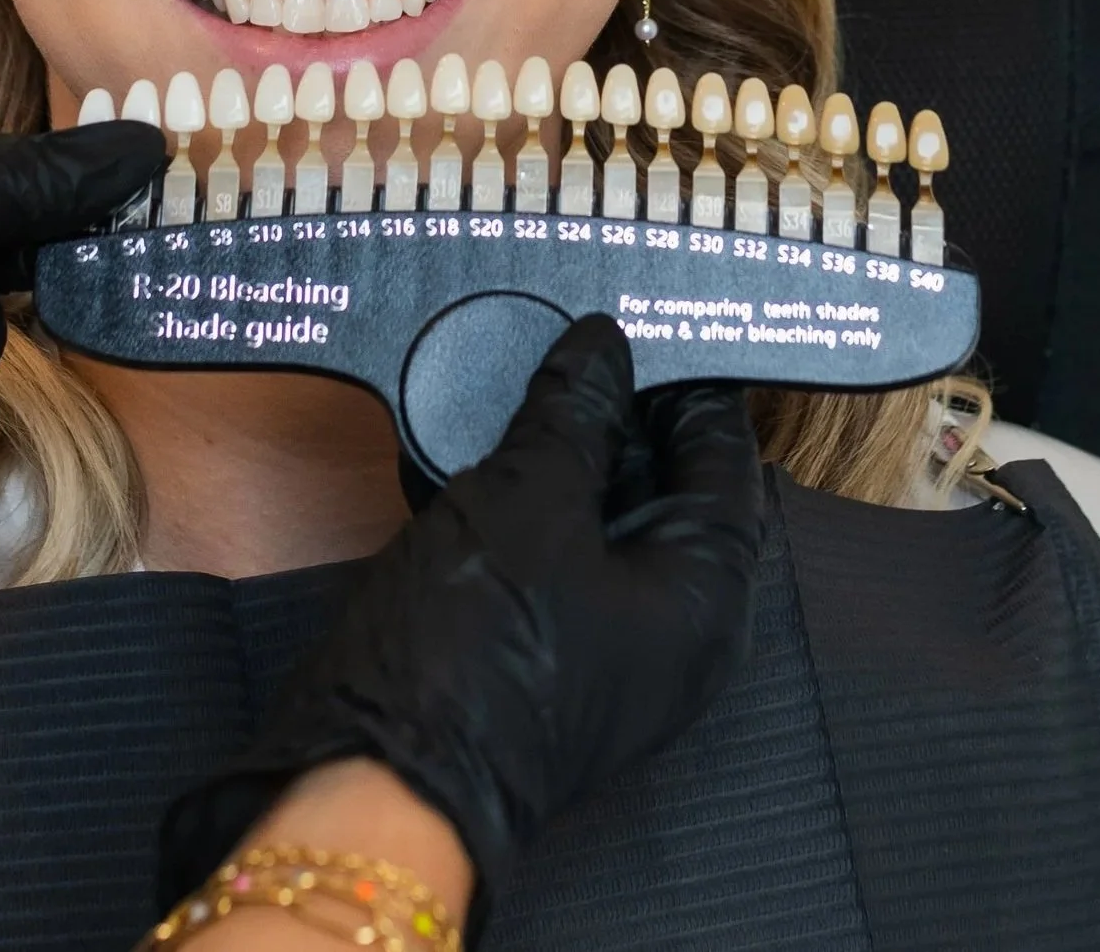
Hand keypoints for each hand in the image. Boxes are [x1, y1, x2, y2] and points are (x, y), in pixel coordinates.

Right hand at [157, 315, 763, 925]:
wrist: (372, 778)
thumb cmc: (475, 657)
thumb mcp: (531, 499)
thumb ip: (574, 412)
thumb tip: (603, 349)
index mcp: (704, 600)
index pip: (726, 464)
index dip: (691, 386)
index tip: (654, 321)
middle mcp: (664, 629)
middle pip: (660, 489)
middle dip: (616, 410)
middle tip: (574, 337)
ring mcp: (594, 644)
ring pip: (593, 517)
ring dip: (557, 449)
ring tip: (520, 375)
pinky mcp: (527, 648)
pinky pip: (542, 551)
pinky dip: (517, 496)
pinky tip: (470, 445)